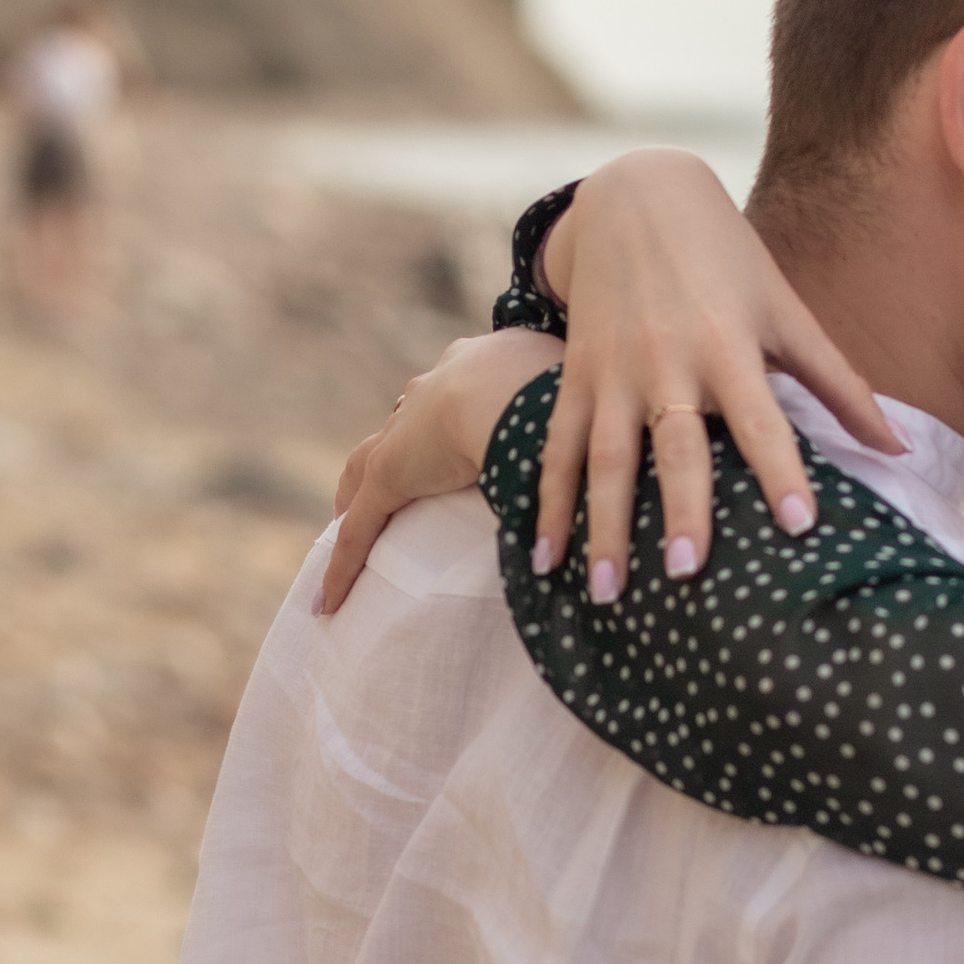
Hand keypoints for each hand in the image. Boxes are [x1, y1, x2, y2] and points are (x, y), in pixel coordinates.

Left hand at [315, 333, 565, 617]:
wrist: (521, 392)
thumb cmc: (569, 391)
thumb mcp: (585, 402)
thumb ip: (593, 428)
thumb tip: (633, 464)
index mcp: (480, 364)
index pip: (455, 390)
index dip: (447, 414)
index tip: (450, 436)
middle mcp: (435, 387)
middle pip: (404, 421)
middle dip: (398, 444)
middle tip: (400, 477)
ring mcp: (409, 433)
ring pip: (366, 466)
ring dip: (354, 498)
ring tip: (348, 526)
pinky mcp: (390, 475)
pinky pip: (360, 527)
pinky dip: (344, 562)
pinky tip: (330, 599)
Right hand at [535, 151, 897, 597]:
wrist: (635, 195)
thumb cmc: (728, 260)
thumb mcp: (785, 308)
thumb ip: (838, 383)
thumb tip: (900, 450)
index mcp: (729, 344)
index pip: (761, 417)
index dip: (782, 469)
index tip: (800, 525)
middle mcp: (667, 361)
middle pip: (674, 445)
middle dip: (680, 508)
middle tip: (687, 573)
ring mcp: (613, 371)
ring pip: (602, 457)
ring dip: (601, 526)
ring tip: (604, 593)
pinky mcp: (576, 375)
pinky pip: (555, 447)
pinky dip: (547, 503)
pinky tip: (543, 560)